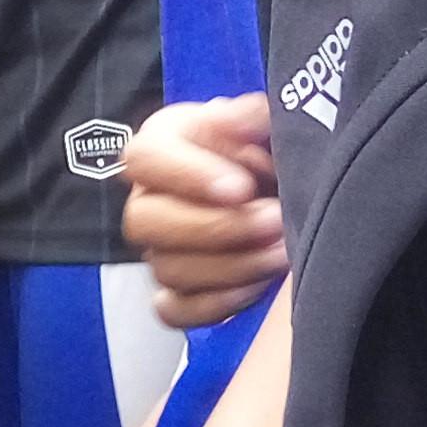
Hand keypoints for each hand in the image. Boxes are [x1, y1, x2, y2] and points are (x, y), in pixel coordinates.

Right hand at [123, 94, 287, 330]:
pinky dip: (215, 304)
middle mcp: (146, 200)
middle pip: (145, 222)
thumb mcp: (257, 123)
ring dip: (230, 266)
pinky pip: (176, 310)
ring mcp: (157, 250)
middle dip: (215, 227)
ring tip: (283, 252)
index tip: (241, 186)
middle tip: (273, 221)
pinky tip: (257, 286)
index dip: (188, 176)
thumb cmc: (256, 148)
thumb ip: (251, 116)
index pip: (143, 159)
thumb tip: (248, 115)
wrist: (269, 185)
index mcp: (157, 148)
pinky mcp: (174, 291)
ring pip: (167, 269)